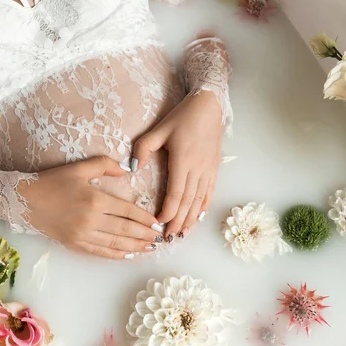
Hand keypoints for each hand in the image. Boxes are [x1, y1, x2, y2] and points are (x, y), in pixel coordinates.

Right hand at [17, 156, 162, 258]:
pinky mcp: (74, 244)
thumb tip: (127, 169)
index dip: (144, 218)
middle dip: (144, 235)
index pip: (127, 211)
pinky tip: (128, 255)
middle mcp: (91, 220)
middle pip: (125, 230)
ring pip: (115, 244)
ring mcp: (82, 235)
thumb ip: (105, 165)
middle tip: (160, 238)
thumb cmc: (53, 182)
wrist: (24, 201)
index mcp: (95, 199)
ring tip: (149, 248)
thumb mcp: (79, 168)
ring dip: (135, 247)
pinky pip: (100, 252)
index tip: (156, 223)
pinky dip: (116, 255)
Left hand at [132, 90, 223, 240]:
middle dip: (178, 222)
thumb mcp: (159, 129)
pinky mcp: (214, 169)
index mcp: (182, 161)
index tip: (159, 223)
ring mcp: (208, 170)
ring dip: (191, 218)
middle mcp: (197, 169)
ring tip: (183, 233)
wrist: (208, 107)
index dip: (168, 211)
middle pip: (188, 202)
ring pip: (200, 200)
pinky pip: (209, 192)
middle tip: (169, 238)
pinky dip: (203, 207)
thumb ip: (143, 149)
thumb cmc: (182, 117)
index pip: (176, 194)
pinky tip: (198, 217)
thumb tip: (131, 168)